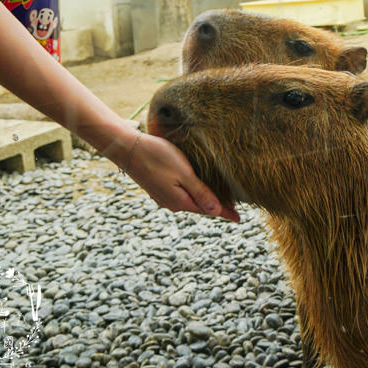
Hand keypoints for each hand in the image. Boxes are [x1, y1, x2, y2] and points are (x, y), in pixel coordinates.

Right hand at [124, 131, 240, 221]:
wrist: (126, 148)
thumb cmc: (157, 157)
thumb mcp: (184, 174)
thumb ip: (200, 192)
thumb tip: (216, 211)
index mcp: (180, 201)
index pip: (209, 210)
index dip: (226, 213)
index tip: (240, 219)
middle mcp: (171, 203)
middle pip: (200, 207)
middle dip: (217, 207)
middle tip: (235, 208)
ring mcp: (163, 196)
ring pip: (190, 201)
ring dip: (205, 200)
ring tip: (220, 199)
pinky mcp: (158, 187)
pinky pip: (181, 195)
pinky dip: (194, 194)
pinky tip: (198, 189)